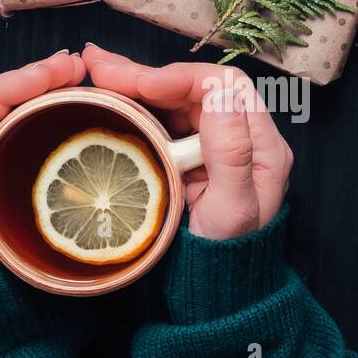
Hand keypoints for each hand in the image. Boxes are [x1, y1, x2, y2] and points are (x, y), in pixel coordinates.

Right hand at [82, 44, 292, 239]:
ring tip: (95, 71)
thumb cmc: (227, 258)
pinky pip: (162, 120)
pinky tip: (107, 94)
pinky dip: (135, 104)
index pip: (224, 86)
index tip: (142, 86)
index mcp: (262, 144)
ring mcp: (212, 146)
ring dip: (135, 83)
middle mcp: (240, 137)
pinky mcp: (189, 156)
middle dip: (147, 75)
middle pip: (194, 88)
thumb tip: (220, 96)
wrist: (215, 291)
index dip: (180, 78)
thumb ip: (231, 154)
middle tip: (99, 66)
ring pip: (175, 99)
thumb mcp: (233, 211)